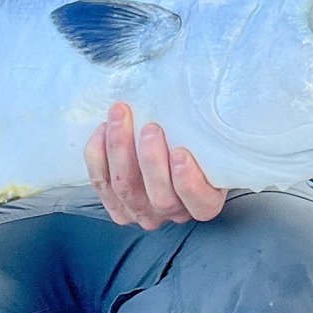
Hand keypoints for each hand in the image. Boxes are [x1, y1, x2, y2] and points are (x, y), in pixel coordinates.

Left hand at [83, 102, 226, 229]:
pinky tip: (103, 129)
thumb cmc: (194, 141)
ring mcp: (142, 212)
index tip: (181, 153)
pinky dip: (98, 156)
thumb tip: (213, 100)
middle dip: (151, 161)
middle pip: (159, 197)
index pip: (200, 202)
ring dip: (120, 149)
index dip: (189, 182)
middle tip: (151, 127)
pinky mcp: (116, 205)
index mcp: (204, 202)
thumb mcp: (211, 141)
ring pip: (126, 188)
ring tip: (121, 116)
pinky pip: (101, 184)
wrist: (168, 143)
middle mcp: (173, 212)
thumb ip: (210, 133)